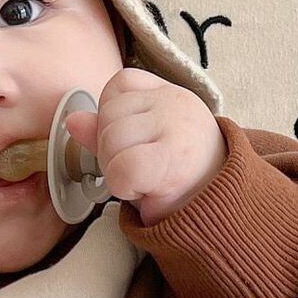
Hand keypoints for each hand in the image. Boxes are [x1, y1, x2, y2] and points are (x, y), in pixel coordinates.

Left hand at [62, 67, 224, 226]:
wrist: (224, 211)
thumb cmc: (181, 179)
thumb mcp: (143, 146)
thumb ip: (106, 130)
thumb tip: (73, 121)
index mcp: (169, 93)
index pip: (119, 85)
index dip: (113, 119)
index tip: (136, 144)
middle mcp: (175, 102)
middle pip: (109, 116)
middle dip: (111, 151)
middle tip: (140, 171)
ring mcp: (176, 127)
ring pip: (111, 140)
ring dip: (117, 170)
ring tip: (145, 180)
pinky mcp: (174, 158)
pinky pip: (122, 168)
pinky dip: (124, 186)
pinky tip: (145, 190)